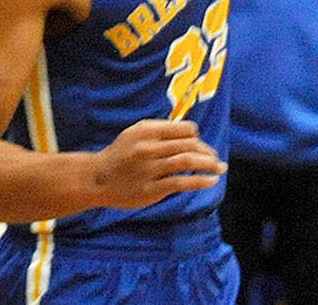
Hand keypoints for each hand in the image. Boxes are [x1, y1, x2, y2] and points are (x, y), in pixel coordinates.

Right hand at [91, 118, 225, 209]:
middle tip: (215, 158)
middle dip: (207, 151)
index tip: (199, 144)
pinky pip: (181, 183)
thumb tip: (191, 133)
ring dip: (209, 164)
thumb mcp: (135, 133)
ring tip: (220, 167)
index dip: (196, 136)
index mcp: (146, 130)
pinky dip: (201, 181)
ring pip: (188, 162)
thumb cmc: (121, 154)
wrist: (98, 178)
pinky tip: (212, 181)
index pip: (185, 129)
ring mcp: (150, 169)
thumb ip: (160, 131)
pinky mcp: (151, 189)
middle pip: (189, 145)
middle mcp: (148, 147)